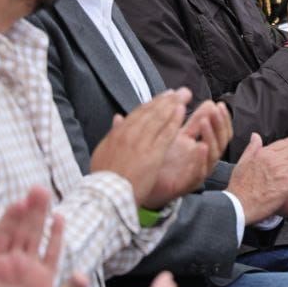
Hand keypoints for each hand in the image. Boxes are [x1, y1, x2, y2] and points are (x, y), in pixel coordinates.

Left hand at [0, 186, 63, 286]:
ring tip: (45, 195)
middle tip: (37, 190)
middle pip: (21, 231)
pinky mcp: (45, 280)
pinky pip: (52, 254)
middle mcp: (11, 263)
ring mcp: (29, 269)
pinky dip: (56, 237)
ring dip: (41, 216)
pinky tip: (59, 219)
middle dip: (28, 210)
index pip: (1, 236)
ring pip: (36, 236)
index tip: (16, 203)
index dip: (9, 220)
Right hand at [89, 89, 189, 205]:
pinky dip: (174, 120)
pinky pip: (165, 133)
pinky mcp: (152, 154)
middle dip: (166, 99)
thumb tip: (117, 118)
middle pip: (151, 112)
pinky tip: (182, 112)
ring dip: (172, 105)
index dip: (153, 103)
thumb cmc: (104, 178)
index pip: (138, 113)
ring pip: (159, 118)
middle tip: (179, 91)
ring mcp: (141, 143)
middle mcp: (129, 134)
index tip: (164, 97)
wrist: (107, 194)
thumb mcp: (103, 151)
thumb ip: (113, 133)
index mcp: (118, 133)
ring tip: (184, 96)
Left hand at [143, 99, 232, 208]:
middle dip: (219, 125)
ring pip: (213, 156)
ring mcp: (197, 171)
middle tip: (215, 111)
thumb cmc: (160, 161)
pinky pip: (200, 172)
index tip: (219, 104)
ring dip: (211, 137)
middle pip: (221, 141)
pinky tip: (201, 146)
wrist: (143, 183)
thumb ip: (193, 120)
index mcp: (200, 146)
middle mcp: (202, 159)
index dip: (222, 118)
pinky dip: (201, 159)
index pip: (220, 131)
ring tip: (205, 122)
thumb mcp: (178, 134)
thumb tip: (208, 102)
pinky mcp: (188, 184)